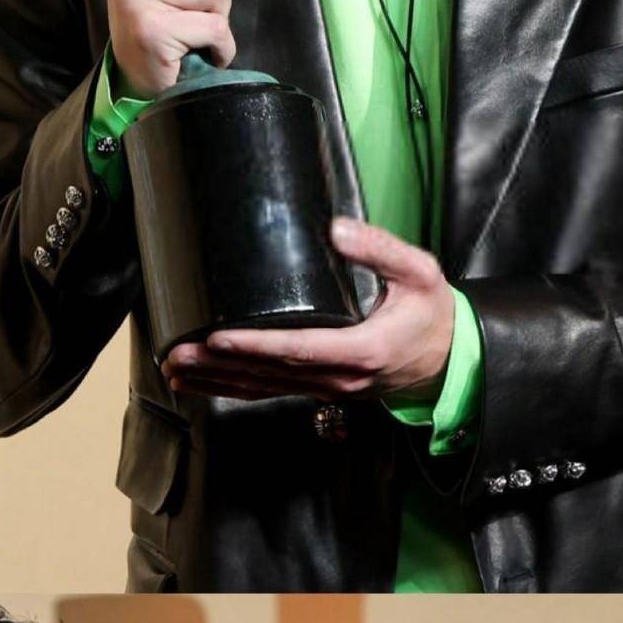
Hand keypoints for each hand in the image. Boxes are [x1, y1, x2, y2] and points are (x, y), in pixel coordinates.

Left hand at [163, 218, 454, 403]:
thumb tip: (337, 229)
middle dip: (218, 365)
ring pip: (262, 388)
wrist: (448, 361)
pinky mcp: (318, 389)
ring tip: (174, 369)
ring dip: (215, 381)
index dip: (255, 345)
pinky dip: (232, 389)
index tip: (219, 337)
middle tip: (176, 353)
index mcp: (361, 350)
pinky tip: (202, 384)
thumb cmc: (432, 316)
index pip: (298, 348)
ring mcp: (326, 388)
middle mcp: (338, 377)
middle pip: (269, 373)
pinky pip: (269, 392)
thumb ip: (381, 250)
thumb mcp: (421, 274)